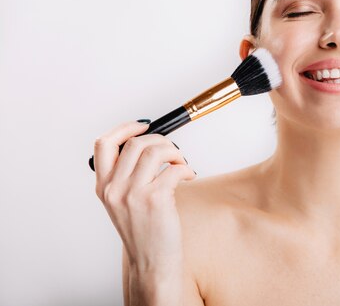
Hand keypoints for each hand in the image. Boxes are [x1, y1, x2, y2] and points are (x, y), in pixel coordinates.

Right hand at [93, 120, 196, 271]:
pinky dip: (186, 168)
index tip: (142, 125)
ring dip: (175, 152)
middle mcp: (114, 188)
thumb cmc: (143, 231)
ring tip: (181, 164)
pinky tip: (189, 177)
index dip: (124, 128)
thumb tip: (147, 145)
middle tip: (173, 153)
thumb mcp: (122, 202)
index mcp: (104, 186)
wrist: (152, 261)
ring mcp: (133, 193)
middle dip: (161, 141)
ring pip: (155, 150)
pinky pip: (174, 169)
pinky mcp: (155, 199)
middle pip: (135, 143)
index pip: (104, 144)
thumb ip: (125, 176)